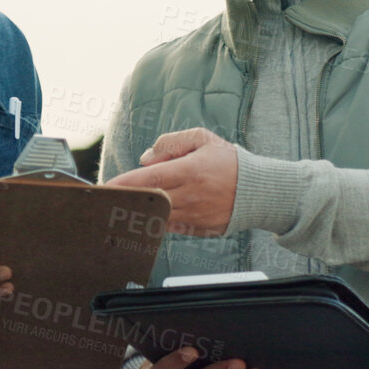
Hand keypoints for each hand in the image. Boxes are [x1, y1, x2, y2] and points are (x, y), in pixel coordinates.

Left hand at [108, 127, 238, 235]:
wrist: (260, 190)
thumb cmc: (230, 162)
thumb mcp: (203, 140)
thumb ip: (171, 143)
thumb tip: (145, 158)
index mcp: (191, 171)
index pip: (150, 179)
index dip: (126, 183)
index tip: (108, 186)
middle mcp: (191, 195)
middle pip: (149, 201)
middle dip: (126, 199)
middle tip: (108, 198)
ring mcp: (195, 215)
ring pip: (157, 217)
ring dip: (139, 212)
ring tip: (124, 205)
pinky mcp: (199, 229)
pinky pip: (170, 227)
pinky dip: (158, 221)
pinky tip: (149, 213)